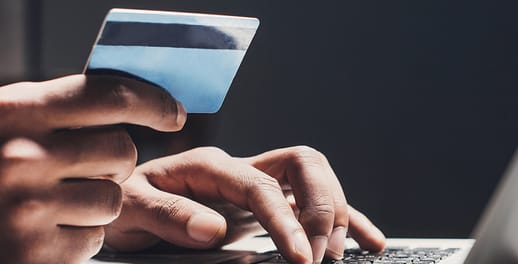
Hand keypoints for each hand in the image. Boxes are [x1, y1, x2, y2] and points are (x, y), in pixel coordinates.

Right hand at [0, 75, 185, 263]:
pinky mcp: (31, 253)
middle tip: (88, 167)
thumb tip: (133, 100)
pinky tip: (48, 229)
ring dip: (99, 202)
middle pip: (123, 150)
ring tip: (59, 201)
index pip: (109, 95)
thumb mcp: (9, 119)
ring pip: (114, 200)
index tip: (173, 112)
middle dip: (116, 161)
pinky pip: (94, 240)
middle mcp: (21, 156)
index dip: (152, 101)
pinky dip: (80, 236)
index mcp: (16, 111)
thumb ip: (60, 108)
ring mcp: (25, 208)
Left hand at [105, 146, 384, 262]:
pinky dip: (346, 218)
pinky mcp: (266, 205)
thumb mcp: (132, 209)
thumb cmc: (126, 205)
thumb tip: (213, 229)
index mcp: (211, 167)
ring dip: (336, 211)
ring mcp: (257, 185)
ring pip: (315, 178)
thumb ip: (168, 214)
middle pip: (303, 165)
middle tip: (322, 256)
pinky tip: (367, 238)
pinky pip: (312, 202)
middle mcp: (240, 169)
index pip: (262, 186)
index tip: (303, 259)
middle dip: (322, 208)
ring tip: (340, 253)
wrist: (126, 203)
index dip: (287, 220)